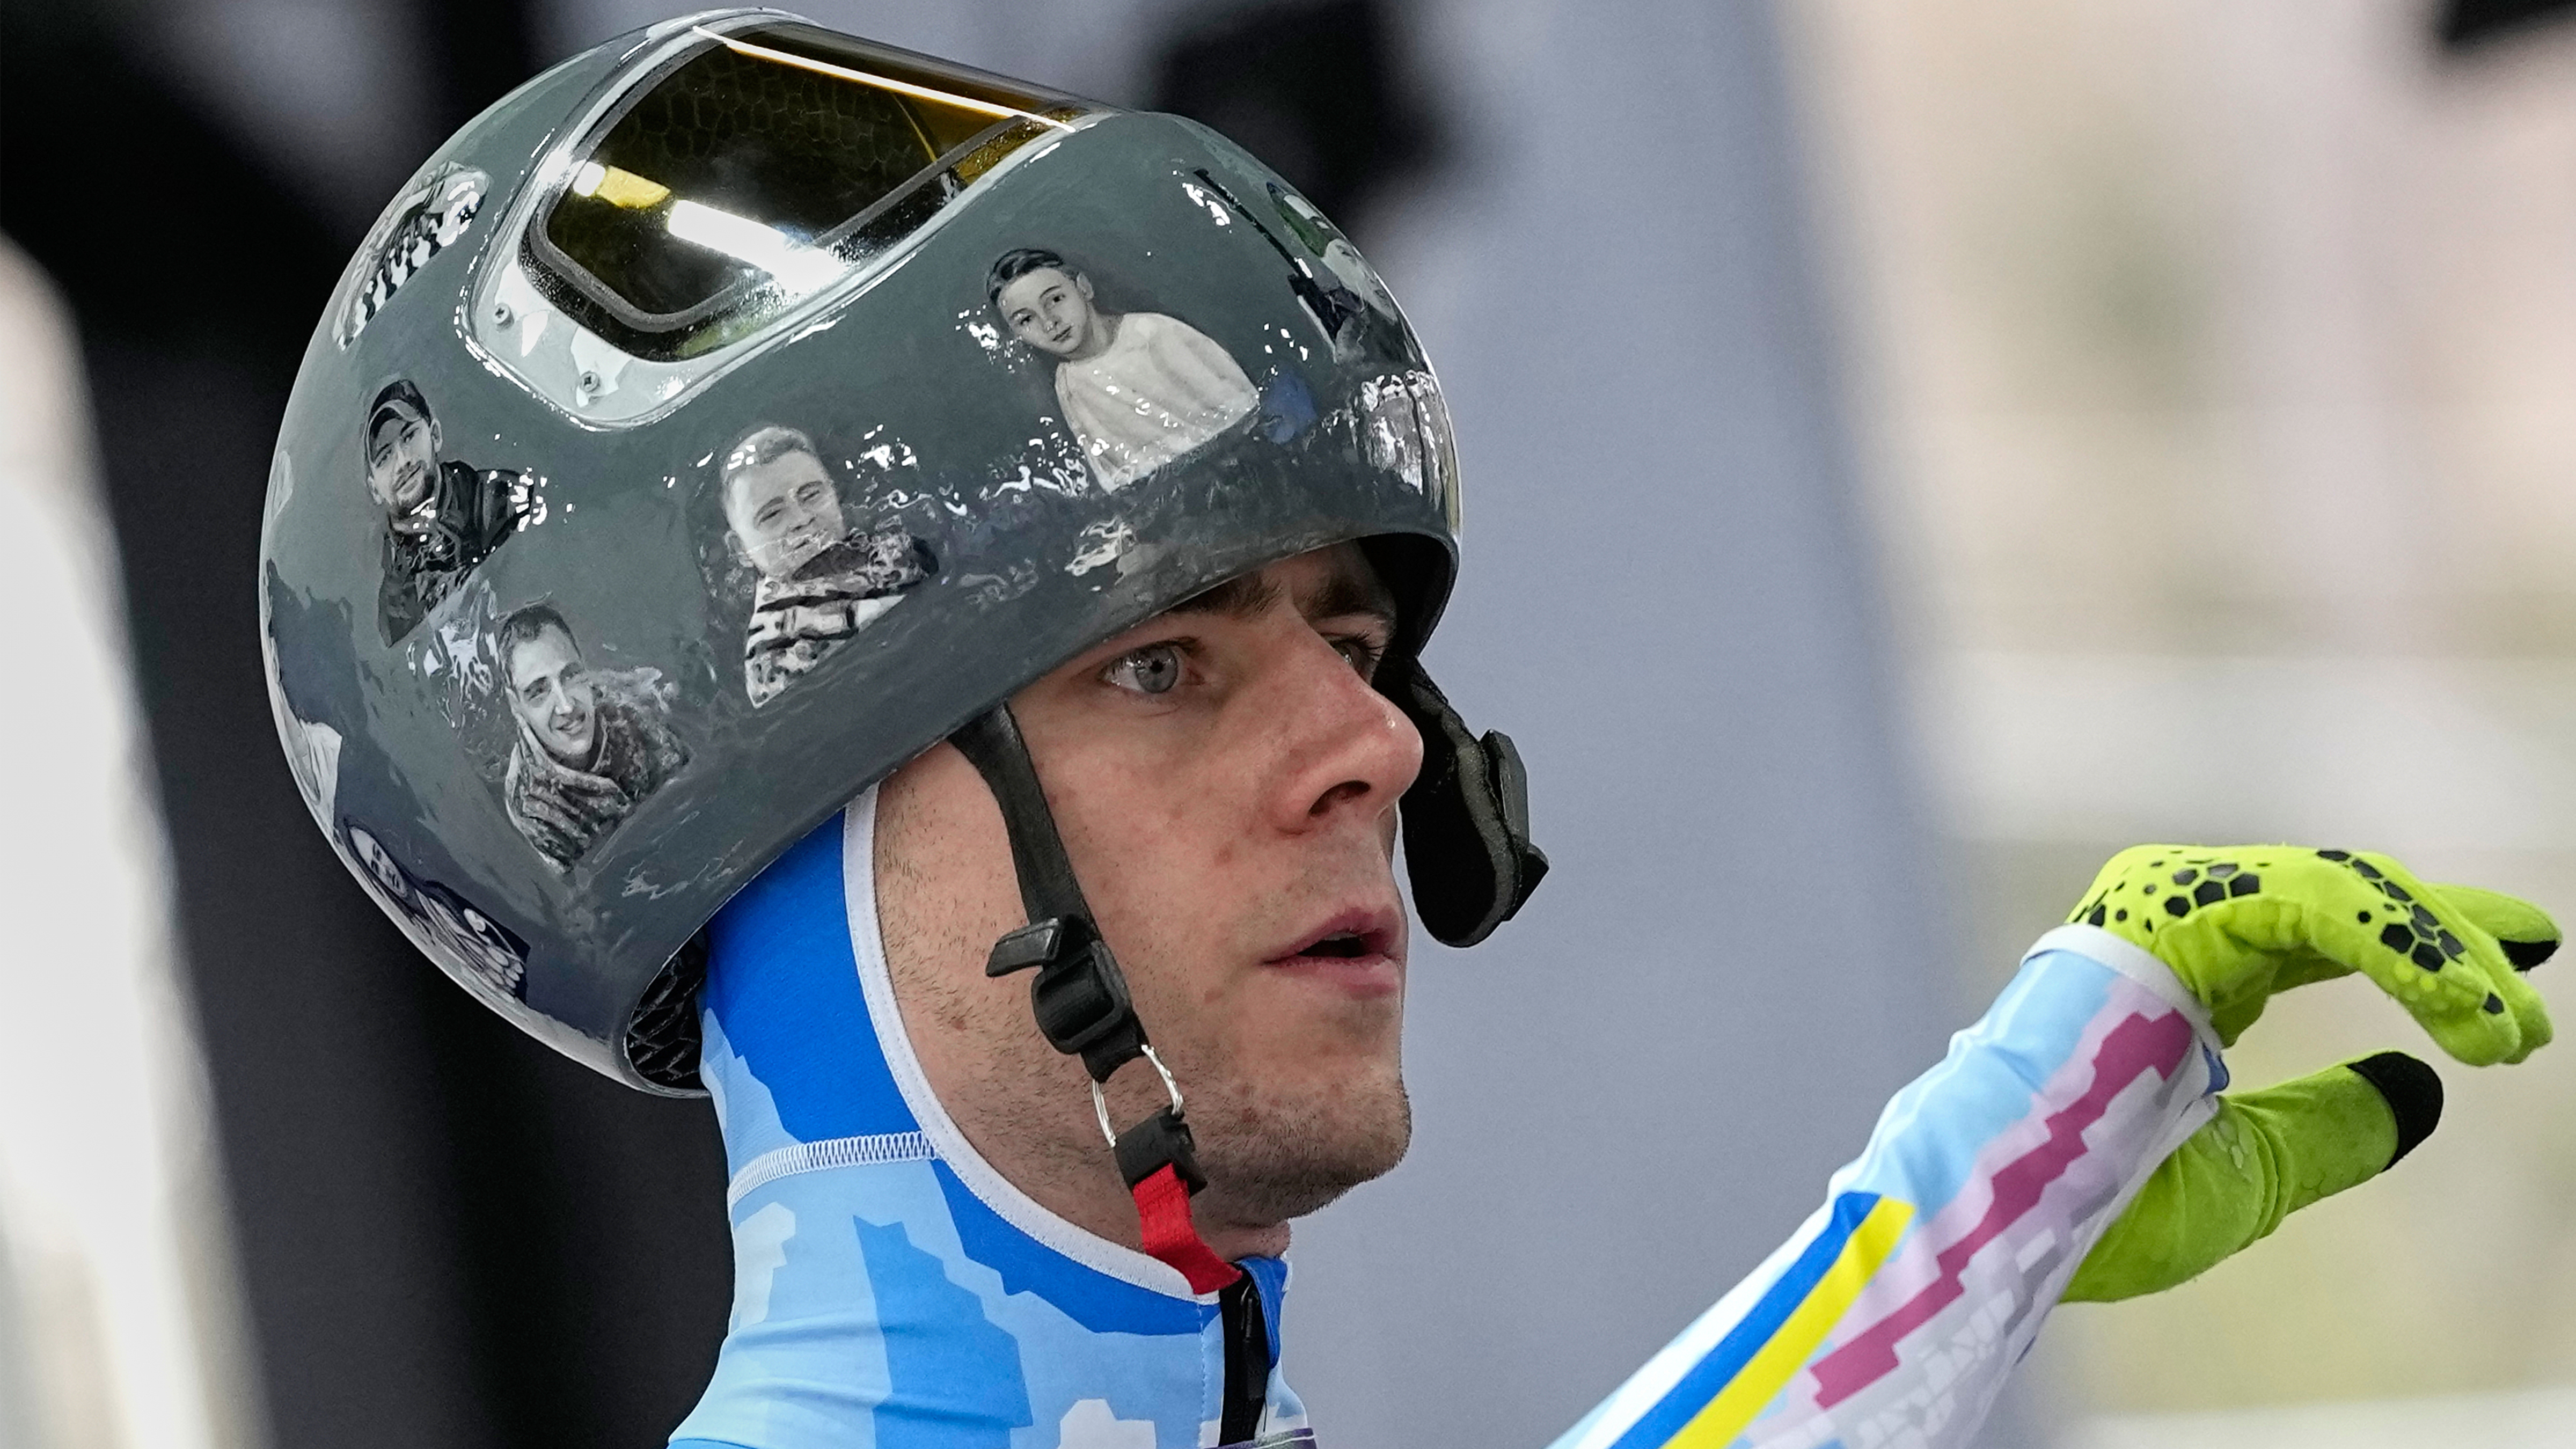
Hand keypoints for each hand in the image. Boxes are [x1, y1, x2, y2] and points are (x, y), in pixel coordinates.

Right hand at [2060, 845, 2555, 1301]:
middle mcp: (2172, 919)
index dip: (2425, 948)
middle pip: (2344, 900)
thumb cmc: (2097, 1206)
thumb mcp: (2251, 1167)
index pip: (2323, 930)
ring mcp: (2166, 903)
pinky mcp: (2170, 906)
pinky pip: (2315, 900)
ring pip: (2342, 890)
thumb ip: (2330, 1122)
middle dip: (2451, 947)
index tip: (2522, 972)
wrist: (2010, 1218)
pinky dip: (2399, 945)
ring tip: (2504, 1029)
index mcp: (2180, 975)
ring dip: (2440, 954)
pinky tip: (2452, 1000)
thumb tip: (2420, 1089)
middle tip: (2526, 1021)